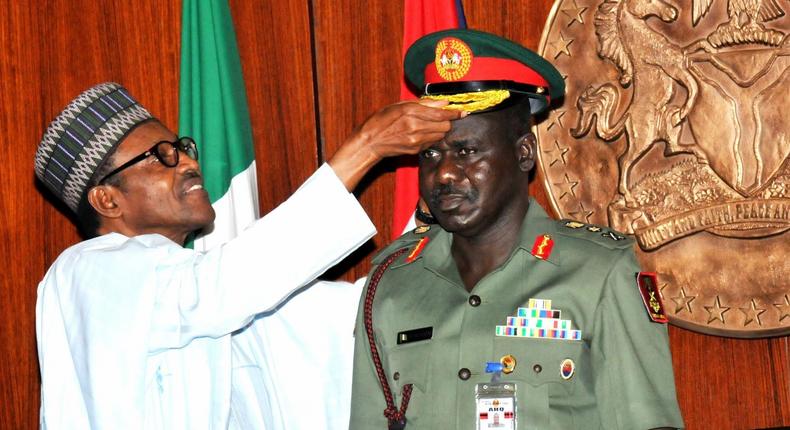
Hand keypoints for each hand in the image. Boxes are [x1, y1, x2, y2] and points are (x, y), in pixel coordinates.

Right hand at [329, 100, 464, 190]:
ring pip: (440, 135)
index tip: (462, 112)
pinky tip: (420, 133)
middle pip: (445, 126)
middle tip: (440, 117)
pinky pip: (432, 142)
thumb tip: (443, 102)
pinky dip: (431, 137)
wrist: (370, 142)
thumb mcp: (399, 106)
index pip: (441, 113)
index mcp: (410, 112)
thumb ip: (423, 104)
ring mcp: (416, 141)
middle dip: (446, 121)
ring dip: (439, 129)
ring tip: (427, 125)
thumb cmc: (381, 121)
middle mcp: (415, 127)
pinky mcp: (416, 150)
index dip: (454, 113)